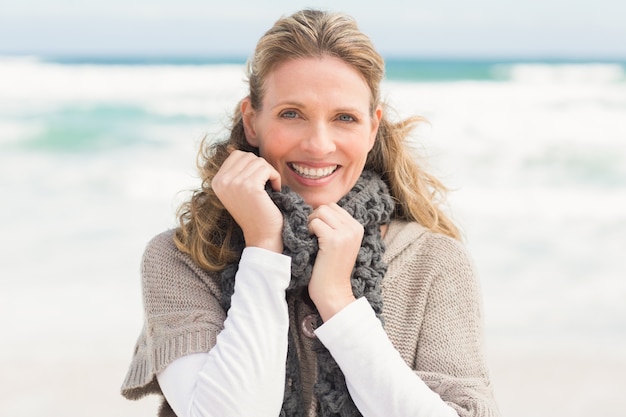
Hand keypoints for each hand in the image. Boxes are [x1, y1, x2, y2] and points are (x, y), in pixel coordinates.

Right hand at [211, 150, 283, 252]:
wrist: (263, 235)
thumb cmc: (256, 212)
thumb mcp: (239, 189)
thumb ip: (236, 170)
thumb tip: (231, 146)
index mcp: (217, 181)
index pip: (236, 155)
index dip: (252, 165)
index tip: (257, 184)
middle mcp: (222, 181)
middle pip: (248, 156)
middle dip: (261, 169)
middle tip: (266, 186)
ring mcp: (234, 183)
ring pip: (259, 161)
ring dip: (269, 174)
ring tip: (270, 190)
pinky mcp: (249, 186)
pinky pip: (267, 169)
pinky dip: (275, 178)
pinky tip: (275, 191)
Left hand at [307, 203, 361, 320]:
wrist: (334, 293)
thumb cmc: (332, 270)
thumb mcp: (340, 245)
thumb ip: (335, 227)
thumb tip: (317, 210)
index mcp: (357, 227)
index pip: (334, 207)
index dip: (320, 216)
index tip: (316, 232)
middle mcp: (354, 228)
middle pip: (326, 207)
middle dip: (314, 217)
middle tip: (311, 235)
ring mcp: (345, 233)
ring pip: (320, 211)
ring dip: (311, 223)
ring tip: (311, 239)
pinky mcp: (333, 239)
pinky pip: (315, 223)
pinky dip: (308, 230)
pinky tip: (310, 243)